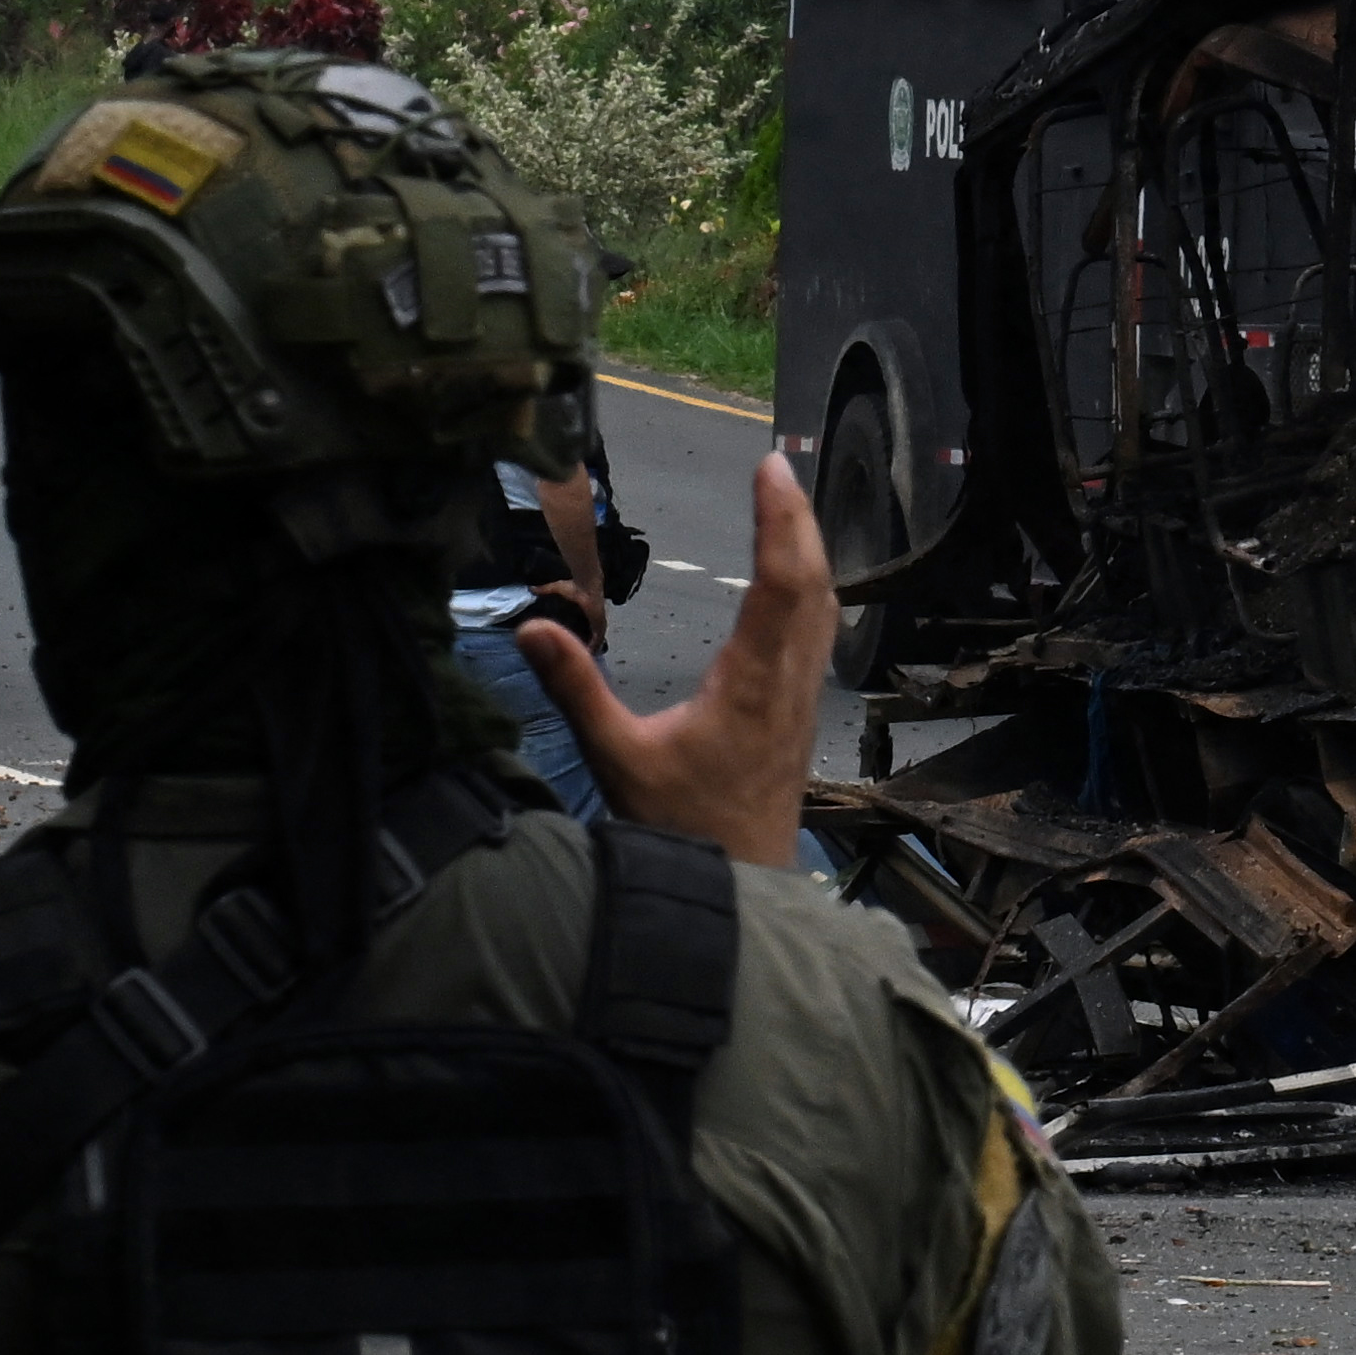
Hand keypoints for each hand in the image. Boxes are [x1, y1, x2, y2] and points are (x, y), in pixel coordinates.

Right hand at [518, 444, 834, 873]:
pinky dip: (812, 590)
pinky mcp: (802, 714)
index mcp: (752, 683)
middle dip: (797, 520)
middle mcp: (789, 682)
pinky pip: (819, 634)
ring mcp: (804, 698)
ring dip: (810, 552)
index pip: (779, 583)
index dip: (778, 520)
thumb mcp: (617, 758)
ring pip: (824, 608)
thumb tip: (532, 628)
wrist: (739, 886)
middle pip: (812, 583)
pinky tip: (799, 582)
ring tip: (789, 506)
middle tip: (779, 468)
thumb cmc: (681, 828)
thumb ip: (576, 690)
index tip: (770, 468)